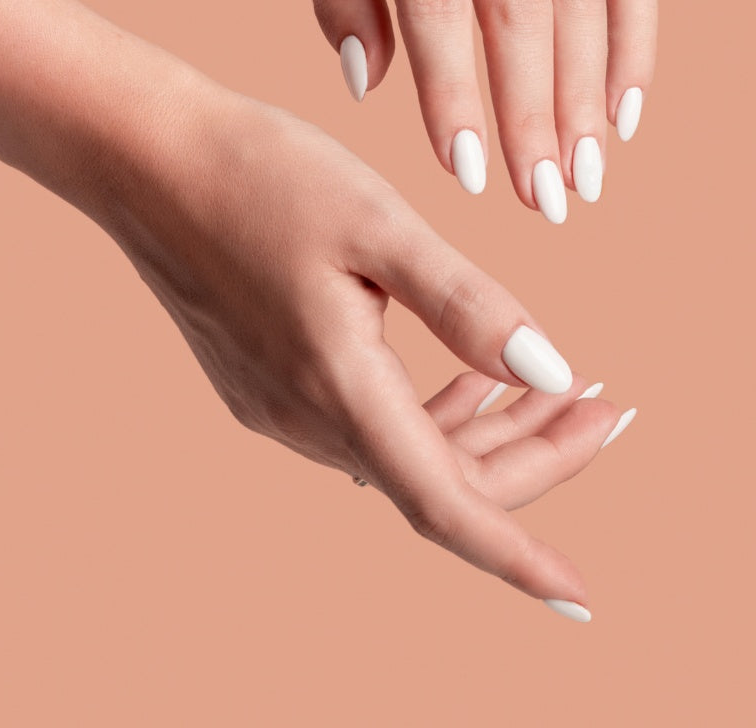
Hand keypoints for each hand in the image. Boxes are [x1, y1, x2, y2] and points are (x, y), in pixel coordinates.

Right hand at [106, 84, 635, 616]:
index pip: (444, 505)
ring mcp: (281, 405)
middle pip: (441, 478)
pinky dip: (438, 410)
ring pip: (411, 451)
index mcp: (337, 386)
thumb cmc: (261, 174)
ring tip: (560, 387)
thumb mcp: (380, 224)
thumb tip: (551, 371)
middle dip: (537, 454)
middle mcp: (305, 417)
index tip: (580, 598)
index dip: (518, 556)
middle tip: (607, 406)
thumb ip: (467, 306)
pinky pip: (373, 424)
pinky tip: (476, 376)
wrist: (148, 157)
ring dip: (493, 431)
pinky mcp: (269, 382)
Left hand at [284, 0, 656, 216]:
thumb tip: (373, 89)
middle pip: (525, 11)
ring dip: (590, 98)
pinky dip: (635, 46)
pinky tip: (623, 116)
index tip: (465, 175)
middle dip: (535, 117)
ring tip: (584, 178)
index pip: (439, 5)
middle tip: (543, 201)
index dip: (453, 96)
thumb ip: (337, 0)